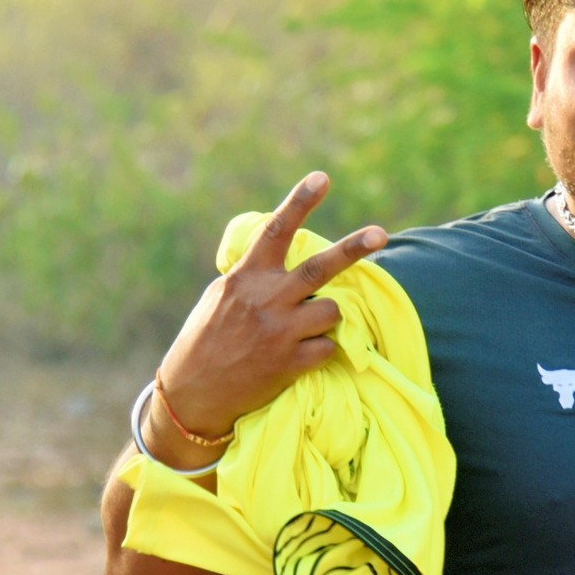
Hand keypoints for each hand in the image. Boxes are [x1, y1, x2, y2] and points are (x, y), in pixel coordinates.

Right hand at [147, 172, 387, 459]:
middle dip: (354, 248)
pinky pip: (328, 348)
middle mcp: (265, 300)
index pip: (276, 231)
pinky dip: (320, 350)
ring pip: (332, 311)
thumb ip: (252, 276)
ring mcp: (280, 333)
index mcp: (246, 278)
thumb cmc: (205, 341)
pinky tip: (298, 357)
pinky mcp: (291, 365)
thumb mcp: (220, 297)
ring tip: (304, 328)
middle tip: (381, 233)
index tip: (322, 178)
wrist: (193, 397)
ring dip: (327, 316)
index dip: (300, 202)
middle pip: (321, 268)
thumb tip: (278, 253)